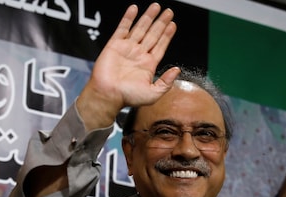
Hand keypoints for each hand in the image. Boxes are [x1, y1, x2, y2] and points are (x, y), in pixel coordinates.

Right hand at [77, 3, 179, 129]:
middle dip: (161, 23)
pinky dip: (128, 18)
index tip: (173, 25)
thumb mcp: (153, 93)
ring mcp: (127, 49)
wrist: (108, 95)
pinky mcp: (114, 45)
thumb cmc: (128, 97)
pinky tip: (134, 9)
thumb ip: (166, 82)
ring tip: (156, 6)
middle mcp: (138, 55)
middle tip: (168, 12)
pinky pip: (122, 28)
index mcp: (148, 65)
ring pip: (140, 29)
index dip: (167, 35)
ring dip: (148, 17)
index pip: (160, 46)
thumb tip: (177, 69)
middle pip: (152, 35)